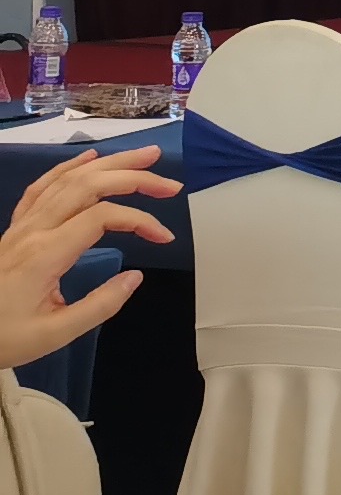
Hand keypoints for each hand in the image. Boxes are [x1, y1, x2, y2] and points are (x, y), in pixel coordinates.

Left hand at [0, 148, 179, 372]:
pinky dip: (67, 168)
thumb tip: (136, 276)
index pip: (102, 217)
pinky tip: (89, 158)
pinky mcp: (15, 229)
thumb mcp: (55, 333)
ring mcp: (22, 225)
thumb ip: (100, 305)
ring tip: (144, 157)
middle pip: (87, 186)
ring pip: (67, 180)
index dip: (140, 220)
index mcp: (46, 253)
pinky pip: (41, 188)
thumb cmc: (6, 337)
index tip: (165, 238)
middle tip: (170, 184)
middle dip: (133, 177)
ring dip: (108, 164)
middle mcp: (34, 229)